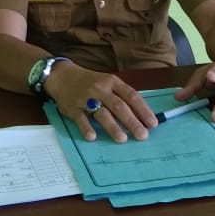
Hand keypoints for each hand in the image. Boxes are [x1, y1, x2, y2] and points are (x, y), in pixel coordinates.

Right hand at [44, 61, 158, 142]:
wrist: (62, 76)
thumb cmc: (90, 82)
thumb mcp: (107, 82)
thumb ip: (122, 96)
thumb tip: (141, 115)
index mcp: (112, 82)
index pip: (131, 95)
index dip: (143, 110)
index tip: (152, 123)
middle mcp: (100, 89)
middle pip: (119, 106)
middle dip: (132, 121)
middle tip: (142, 135)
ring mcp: (86, 99)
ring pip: (101, 113)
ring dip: (112, 127)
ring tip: (123, 139)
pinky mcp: (73, 108)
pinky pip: (80, 119)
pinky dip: (86, 128)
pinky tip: (92, 137)